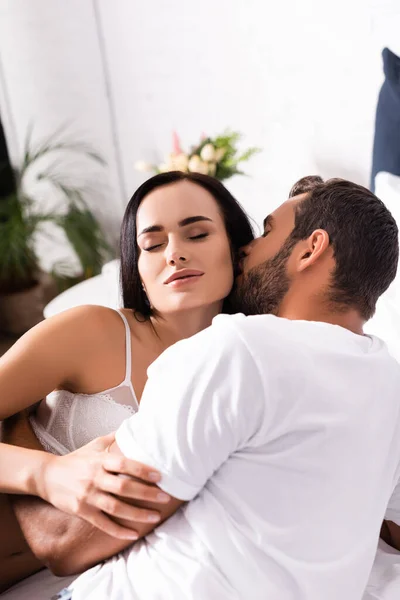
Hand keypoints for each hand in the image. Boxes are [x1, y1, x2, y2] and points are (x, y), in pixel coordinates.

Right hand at [35, 433, 169, 539]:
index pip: (124, 464)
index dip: (142, 470)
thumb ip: (113, 439)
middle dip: (146, 494)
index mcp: (99, 461)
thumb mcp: (93, 445)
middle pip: (123, 487)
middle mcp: (95, 478)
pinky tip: (133, 534)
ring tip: (155, 517)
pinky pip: (102, 523)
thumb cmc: (75, 460)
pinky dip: (118, 530)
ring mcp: (88, 496)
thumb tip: (134, 427)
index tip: (159, 475)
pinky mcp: (81, 511)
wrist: (47, 475)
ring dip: (137, 514)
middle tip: (165, 498)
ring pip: (116, 507)